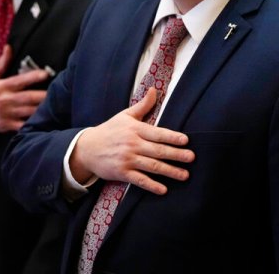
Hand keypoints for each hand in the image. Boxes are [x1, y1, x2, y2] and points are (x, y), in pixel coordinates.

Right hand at [0, 45, 50, 135]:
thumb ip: (1, 63)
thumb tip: (9, 48)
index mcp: (1, 87)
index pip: (20, 81)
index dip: (33, 77)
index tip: (46, 73)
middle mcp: (5, 100)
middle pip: (28, 98)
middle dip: (43, 95)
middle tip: (58, 91)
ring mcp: (6, 114)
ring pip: (28, 112)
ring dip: (42, 109)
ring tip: (55, 105)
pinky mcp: (7, 125)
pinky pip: (22, 126)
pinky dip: (33, 124)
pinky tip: (44, 121)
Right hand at [69, 88, 194, 195]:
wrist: (87, 148)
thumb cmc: (109, 130)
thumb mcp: (125, 115)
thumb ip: (143, 105)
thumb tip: (154, 89)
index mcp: (135, 129)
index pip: (157, 133)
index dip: (172, 137)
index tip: (185, 140)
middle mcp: (132, 144)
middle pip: (158, 150)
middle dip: (176, 155)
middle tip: (191, 157)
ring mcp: (127, 159)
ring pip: (152, 166)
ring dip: (170, 171)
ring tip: (184, 175)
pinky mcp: (122, 173)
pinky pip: (140, 180)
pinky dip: (151, 185)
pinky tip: (163, 189)